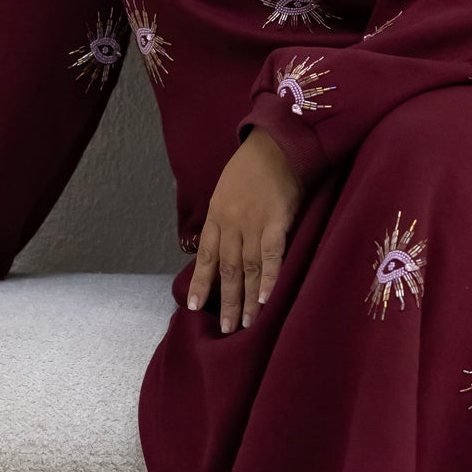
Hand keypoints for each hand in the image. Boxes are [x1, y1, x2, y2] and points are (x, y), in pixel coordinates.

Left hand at [187, 127, 302, 331]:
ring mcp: (253, 224)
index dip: (200, 283)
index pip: (207, 257)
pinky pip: (271, 255)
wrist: (276, 142)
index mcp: (217, 216)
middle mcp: (231, 224)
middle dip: (225, 301)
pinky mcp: (277, 221)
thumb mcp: (226, 189)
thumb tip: (221, 243)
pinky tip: (266, 299)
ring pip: (247, 269)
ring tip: (245, 324)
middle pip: (227, 270)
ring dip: (246, 299)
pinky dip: (268, 278)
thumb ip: (224, 216)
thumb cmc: (252, 165)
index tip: (193, 307)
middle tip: (226, 329)